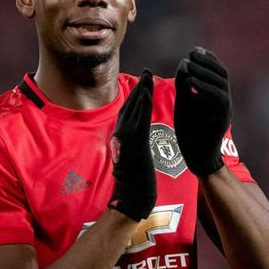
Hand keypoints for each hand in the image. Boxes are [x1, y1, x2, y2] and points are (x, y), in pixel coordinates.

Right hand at [108, 70, 156, 220]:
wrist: (132, 197)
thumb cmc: (134, 184)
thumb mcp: (131, 160)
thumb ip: (132, 146)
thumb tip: (136, 138)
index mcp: (119, 138)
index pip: (127, 112)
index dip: (135, 97)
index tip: (142, 84)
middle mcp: (119, 135)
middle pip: (129, 106)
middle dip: (138, 88)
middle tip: (146, 72)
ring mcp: (125, 138)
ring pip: (133, 109)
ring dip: (141, 90)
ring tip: (148, 75)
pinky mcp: (134, 142)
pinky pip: (139, 118)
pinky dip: (142, 104)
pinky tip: (148, 92)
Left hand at [174, 47, 231, 175]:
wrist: (195, 157)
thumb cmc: (188, 131)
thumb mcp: (183, 103)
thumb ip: (184, 85)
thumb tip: (184, 62)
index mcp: (216, 96)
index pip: (217, 72)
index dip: (208, 59)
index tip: (194, 50)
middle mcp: (224, 100)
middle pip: (222, 74)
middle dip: (207, 61)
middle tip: (192, 53)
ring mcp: (226, 110)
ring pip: (221, 84)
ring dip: (204, 72)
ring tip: (189, 63)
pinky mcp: (223, 119)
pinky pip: (218, 98)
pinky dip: (205, 88)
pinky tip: (191, 82)